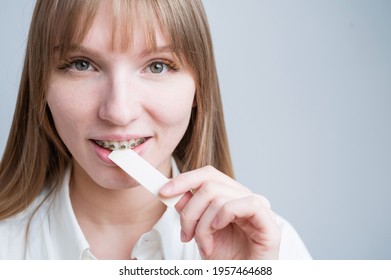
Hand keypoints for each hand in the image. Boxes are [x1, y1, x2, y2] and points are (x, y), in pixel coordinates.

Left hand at [159, 166, 280, 259]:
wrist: (241, 279)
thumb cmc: (225, 259)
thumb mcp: (200, 232)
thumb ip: (190, 210)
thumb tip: (174, 191)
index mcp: (231, 197)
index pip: (207, 175)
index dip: (184, 179)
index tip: (164, 192)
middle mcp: (245, 198)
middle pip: (209, 183)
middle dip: (190, 211)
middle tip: (186, 235)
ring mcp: (260, 209)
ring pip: (220, 197)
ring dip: (203, 225)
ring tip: (205, 245)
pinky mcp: (270, 224)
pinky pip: (246, 204)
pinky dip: (225, 216)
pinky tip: (218, 231)